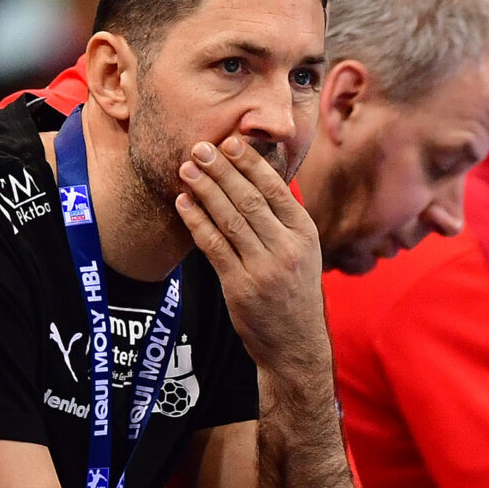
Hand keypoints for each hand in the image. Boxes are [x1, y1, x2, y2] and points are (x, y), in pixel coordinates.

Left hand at [174, 137, 326, 377]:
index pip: (275, 189)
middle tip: (200, 147)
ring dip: (205, 190)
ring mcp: (264, 269)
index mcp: (305, 234)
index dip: (250, 163)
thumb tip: (262, 176)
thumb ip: (284, 219)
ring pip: (229, 219)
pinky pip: (213, 246)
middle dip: (222, 170)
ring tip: (186, 169)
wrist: (295, 345)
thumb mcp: (303, 253)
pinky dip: (196, 222)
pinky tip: (183, 204)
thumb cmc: (294, 292)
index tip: (229, 142)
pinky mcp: (240, 287)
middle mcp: (287, 249)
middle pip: (249, 200)